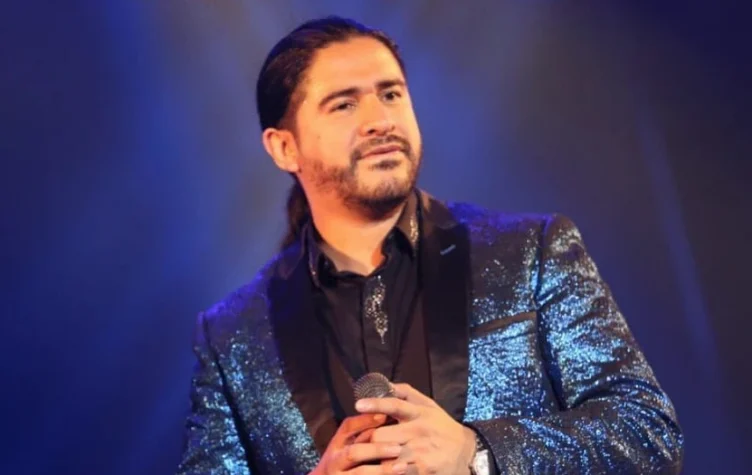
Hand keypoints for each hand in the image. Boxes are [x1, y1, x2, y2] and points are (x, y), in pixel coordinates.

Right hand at [310, 413, 408, 474]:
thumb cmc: (347, 461)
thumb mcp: (350, 444)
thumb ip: (365, 432)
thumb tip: (387, 413)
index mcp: (337, 443)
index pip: (348, 427)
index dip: (365, 420)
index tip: (385, 415)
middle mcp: (335, 460)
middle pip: (353, 453)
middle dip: (376, 450)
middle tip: (398, 448)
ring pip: (360, 473)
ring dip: (382, 470)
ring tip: (403, 466)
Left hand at [355, 384, 476, 474]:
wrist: (466, 451)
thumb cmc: (441, 425)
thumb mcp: (428, 405)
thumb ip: (406, 393)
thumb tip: (384, 383)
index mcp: (418, 413)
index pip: (394, 405)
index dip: (375, 404)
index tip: (358, 404)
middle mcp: (419, 430)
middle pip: (382, 435)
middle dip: (370, 439)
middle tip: (363, 442)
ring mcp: (420, 451)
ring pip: (386, 455)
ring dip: (376, 457)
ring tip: (369, 458)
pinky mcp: (423, 469)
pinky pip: (397, 471)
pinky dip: (388, 470)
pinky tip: (385, 468)